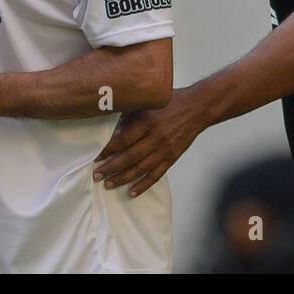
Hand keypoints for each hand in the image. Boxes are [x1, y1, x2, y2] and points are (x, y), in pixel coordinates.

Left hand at [92, 86, 207, 195]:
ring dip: (123, 178)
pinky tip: (132, 191)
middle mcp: (156, 137)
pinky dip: (144, 184)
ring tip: (108, 184)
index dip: (108, 150)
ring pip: (141, 168)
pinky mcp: (172, 157)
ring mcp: (165, 149)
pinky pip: (157, 174)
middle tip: (96, 175)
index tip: (96, 157)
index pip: (123, 140)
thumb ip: (129, 113)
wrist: (197, 108)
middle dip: (111, 168)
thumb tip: (108, 122)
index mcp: (147, 121)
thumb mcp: (148, 102)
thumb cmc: (170, 102)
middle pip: (130, 157)